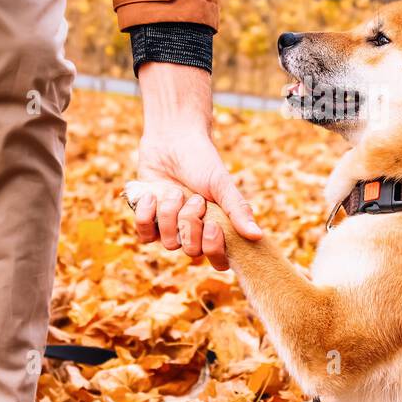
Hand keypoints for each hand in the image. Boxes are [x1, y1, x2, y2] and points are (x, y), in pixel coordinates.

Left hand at [126, 62, 261, 269]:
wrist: (171, 140)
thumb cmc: (202, 161)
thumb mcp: (222, 184)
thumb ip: (238, 210)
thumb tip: (257, 236)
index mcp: (216, 228)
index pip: (218, 261)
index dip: (213, 249)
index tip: (212, 224)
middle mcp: (194, 233)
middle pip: (191, 252)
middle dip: (190, 223)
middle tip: (194, 199)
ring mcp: (170, 229)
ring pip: (168, 243)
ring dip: (170, 214)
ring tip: (174, 191)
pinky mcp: (149, 221)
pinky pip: (144, 235)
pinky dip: (146, 215)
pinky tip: (151, 196)